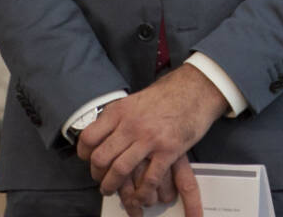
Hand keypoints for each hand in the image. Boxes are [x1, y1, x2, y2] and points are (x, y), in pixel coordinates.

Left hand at [77, 65, 226, 211]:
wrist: (197, 88)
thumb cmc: (169, 93)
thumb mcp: (135, 99)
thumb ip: (120, 116)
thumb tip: (105, 132)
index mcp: (120, 111)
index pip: (89, 138)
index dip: (84, 153)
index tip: (88, 159)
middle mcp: (131, 125)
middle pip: (101, 158)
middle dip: (98, 174)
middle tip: (101, 178)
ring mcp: (150, 138)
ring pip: (120, 171)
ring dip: (112, 185)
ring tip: (112, 189)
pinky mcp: (168, 150)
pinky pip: (149, 178)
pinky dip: (141, 192)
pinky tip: (140, 195)